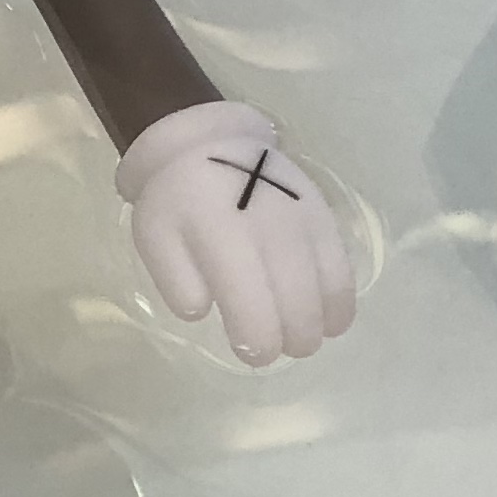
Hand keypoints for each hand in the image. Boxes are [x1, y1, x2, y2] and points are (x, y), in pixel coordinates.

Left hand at [116, 100, 357, 364]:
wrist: (208, 142)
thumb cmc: (176, 201)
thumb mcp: (154, 238)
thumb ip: (176, 280)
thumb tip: (203, 311)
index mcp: (221, 235)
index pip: (250, 301)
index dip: (258, 340)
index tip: (255, 355)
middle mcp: (268, 227)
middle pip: (295, 299)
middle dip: (294, 337)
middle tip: (285, 350)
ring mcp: (301, 218)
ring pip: (324, 284)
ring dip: (320, 322)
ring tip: (308, 339)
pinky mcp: (322, 213)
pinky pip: (341, 263)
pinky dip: (342, 297)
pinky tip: (335, 320)